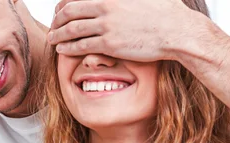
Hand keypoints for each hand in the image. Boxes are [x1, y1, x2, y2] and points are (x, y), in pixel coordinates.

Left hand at [48, 0, 207, 61]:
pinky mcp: (110, 44)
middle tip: (52, 26)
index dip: (64, 4)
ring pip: (73, 29)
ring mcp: (107, 26)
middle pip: (70, 11)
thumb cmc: (166, 13)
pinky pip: (82, 46)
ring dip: (58, 34)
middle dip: (57, 20)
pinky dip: (68, 47)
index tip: (59, 11)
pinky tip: (62, 50)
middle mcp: (106, 6)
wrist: (177, 32)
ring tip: (52, 39)